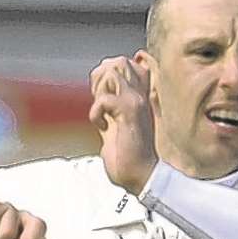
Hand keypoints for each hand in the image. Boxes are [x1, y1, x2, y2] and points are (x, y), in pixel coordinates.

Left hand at [88, 53, 157, 194]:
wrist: (141, 176)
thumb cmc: (129, 156)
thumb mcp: (117, 124)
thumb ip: (111, 107)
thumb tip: (97, 93)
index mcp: (139, 97)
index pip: (125, 64)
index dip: (105, 75)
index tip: (100, 99)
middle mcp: (141, 95)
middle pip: (120, 62)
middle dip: (100, 79)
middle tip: (99, 103)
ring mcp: (137, 102)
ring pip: (113, 71)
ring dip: (99, 92)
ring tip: (102, 113)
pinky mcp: (130, 113)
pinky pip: (105, 98)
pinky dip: (96, 112)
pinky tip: (102, 127)